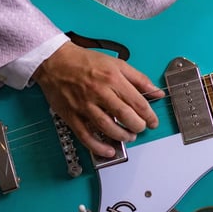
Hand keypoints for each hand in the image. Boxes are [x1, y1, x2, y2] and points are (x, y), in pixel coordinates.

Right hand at [32, 41, 164, 156]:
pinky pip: (85, 135)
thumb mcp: (117, 63)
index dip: (148, 115)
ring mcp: (84, 105)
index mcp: (113, 78)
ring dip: (121, 136)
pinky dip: (98, 146)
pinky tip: (108, 150)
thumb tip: (156, 92)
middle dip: (137, 126)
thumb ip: (139, 79)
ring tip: (129, 137)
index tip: (153, 121)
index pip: (137, 101)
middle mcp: (99, 92)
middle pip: (124, 115)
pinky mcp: (71, 115)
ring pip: (106, 127)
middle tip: (141, 128)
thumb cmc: (86, 61)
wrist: (56, 61)